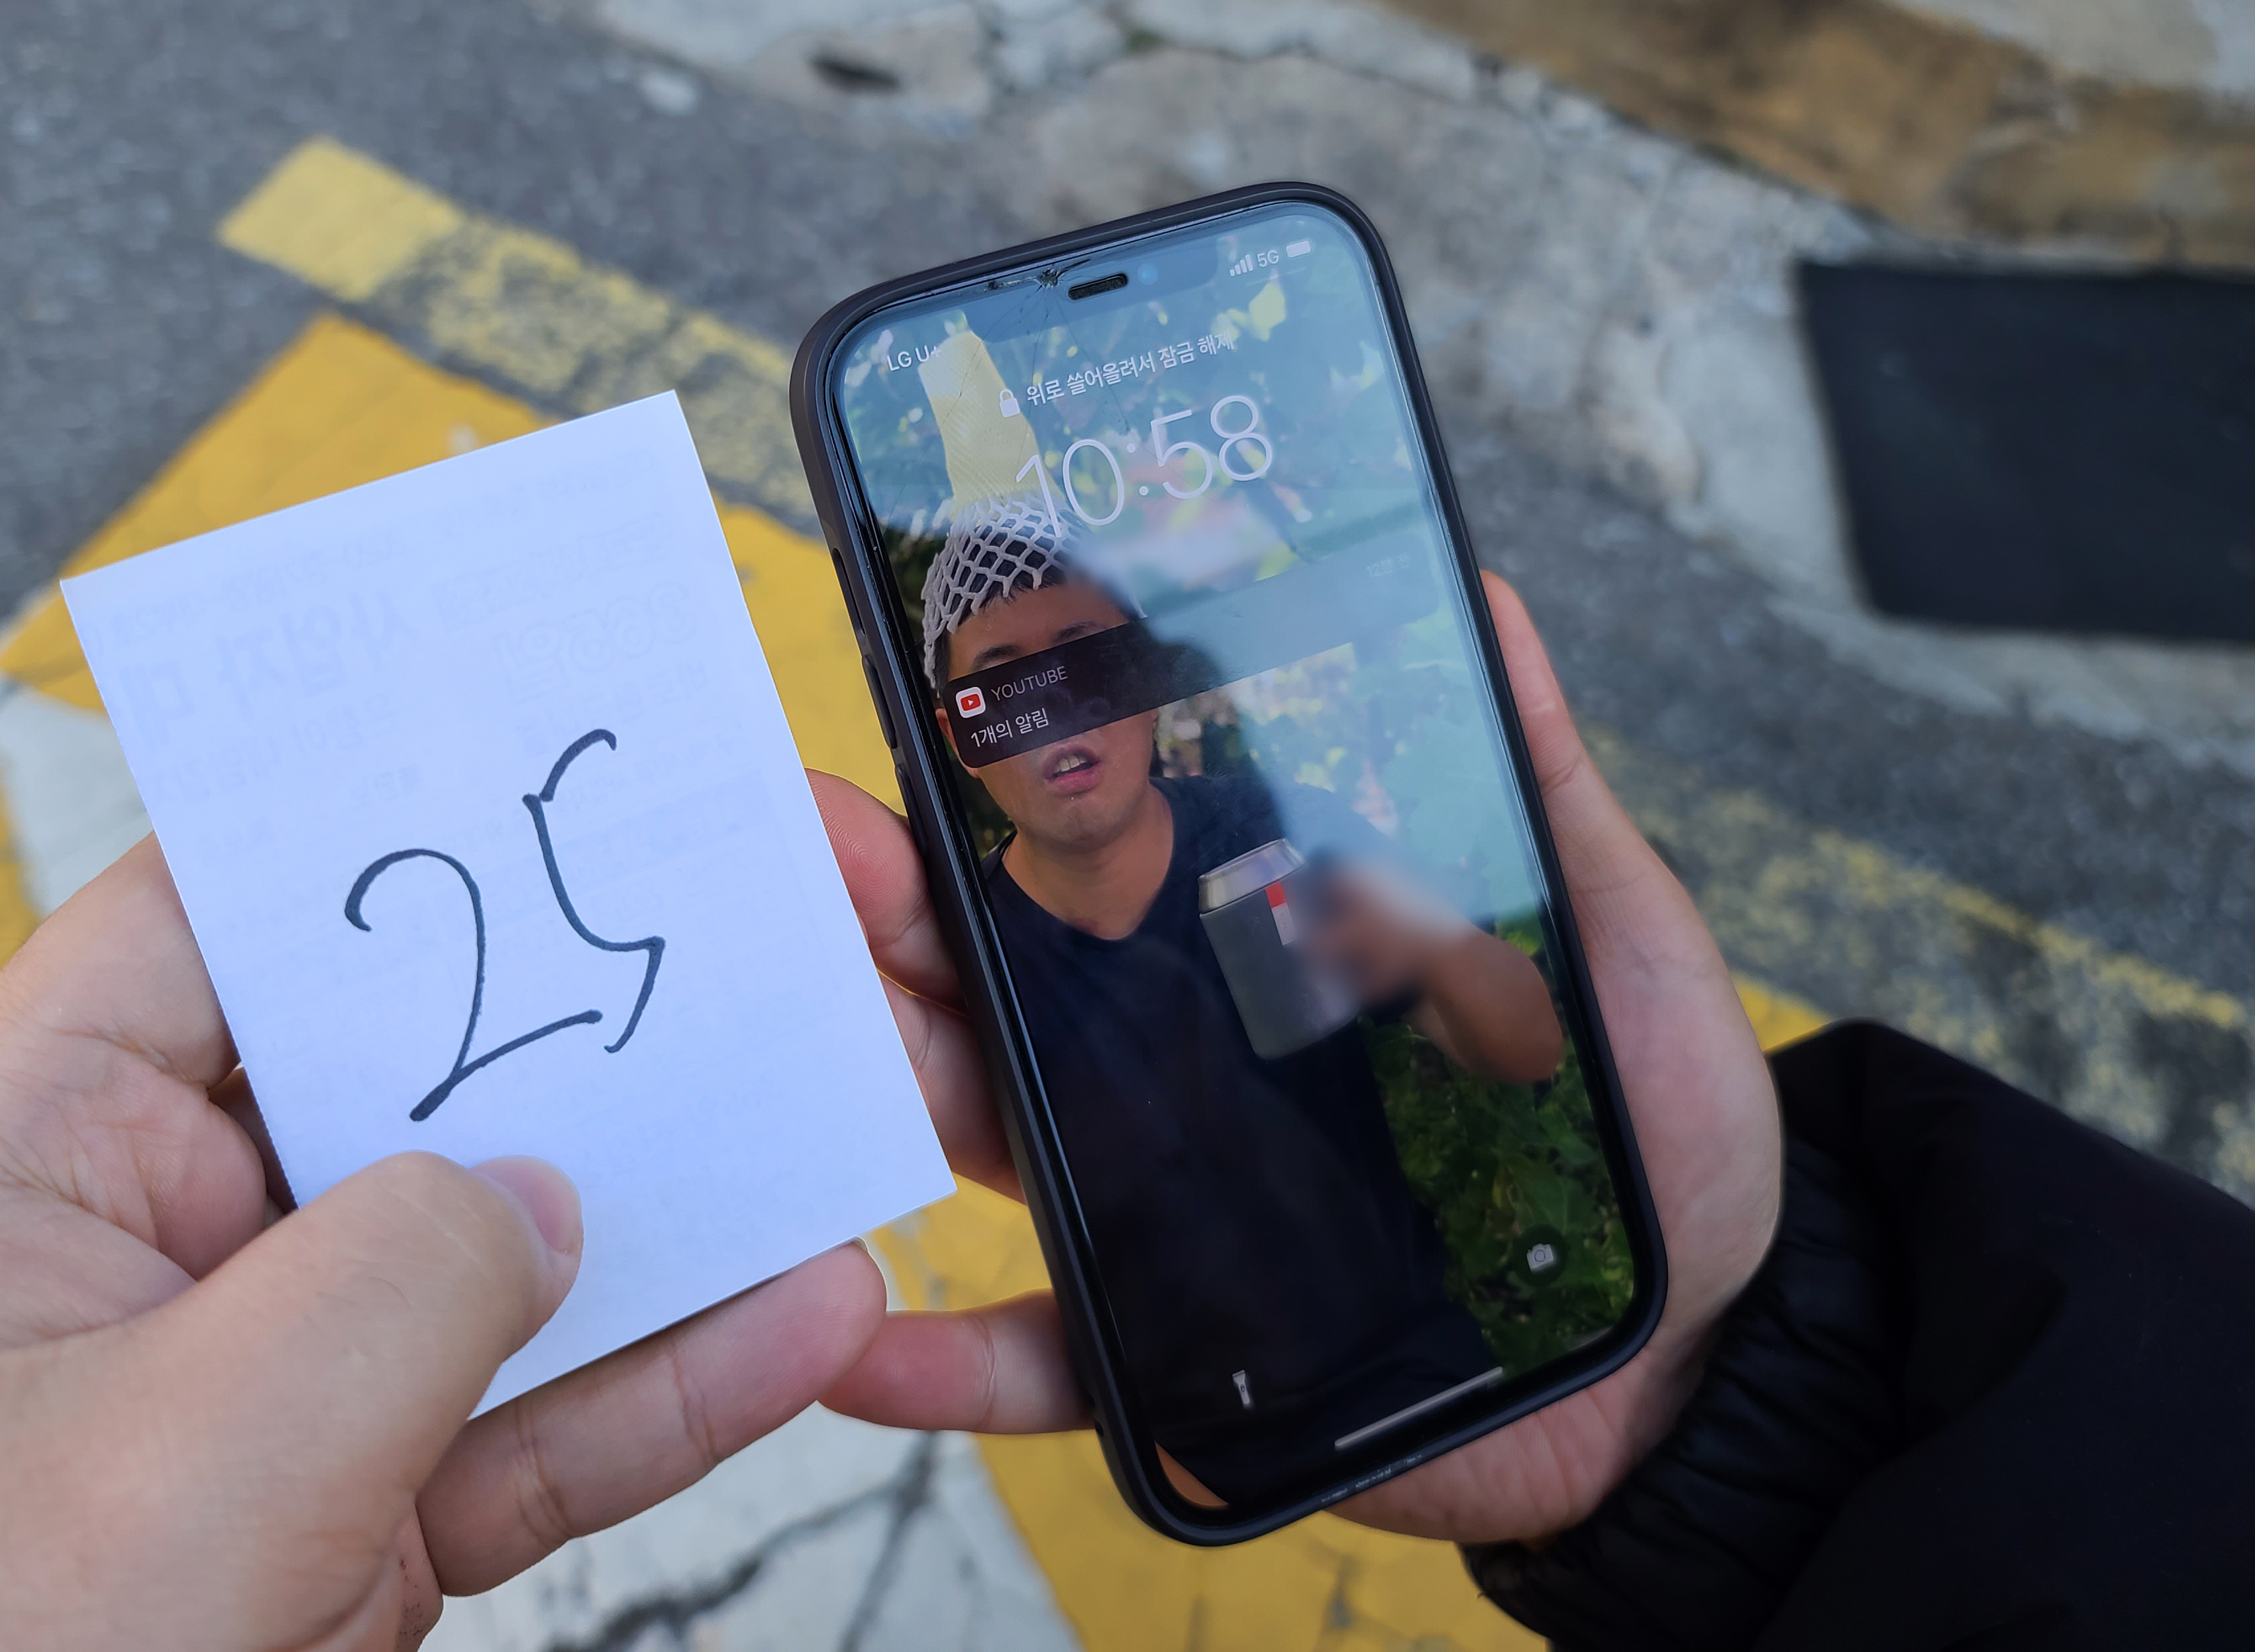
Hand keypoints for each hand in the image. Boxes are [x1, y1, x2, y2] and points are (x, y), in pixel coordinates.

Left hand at [0, 839, 883, 1650]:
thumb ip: (395, 1275)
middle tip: (766, 950)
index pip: (215, 928)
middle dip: (588, 1030)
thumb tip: (533, 1200)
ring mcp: (258, 1401)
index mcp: (29, 1171)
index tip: (554, 781)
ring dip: (676, 1211)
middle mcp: (148, 1258)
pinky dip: (669, 1383)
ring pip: (500, 1260)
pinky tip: (802, 1325)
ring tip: (840, 1131)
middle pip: (403, 1083)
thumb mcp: (189, 1448)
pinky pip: (533, 1423)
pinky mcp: (348, 1525)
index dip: (386, 836)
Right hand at [809, 572, 1780, 1543]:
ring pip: (989, 1138)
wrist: (1708, 1364)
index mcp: (1252, 960)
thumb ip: (1537, 780)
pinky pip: (1043, 1358)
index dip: (1000, 799)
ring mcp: (1166, 1209)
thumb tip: (1486, 590)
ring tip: (802, 1047)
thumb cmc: (1657, 1138)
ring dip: (882, 1091)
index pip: (1096, 867)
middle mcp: (1179, 1072)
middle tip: (811, 849)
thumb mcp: (1608, 934)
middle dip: (890, 915)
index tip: (922, 716)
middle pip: (1001, 984)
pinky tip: (854, 1342)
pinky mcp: (1184, 1354)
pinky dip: (940, 1362)